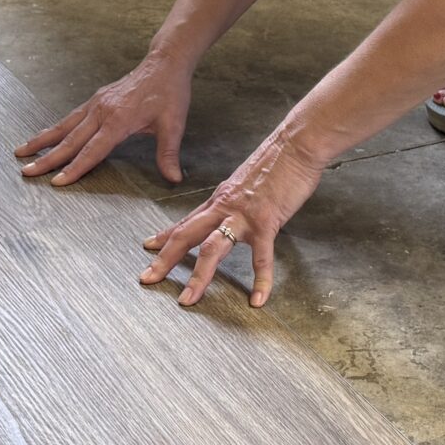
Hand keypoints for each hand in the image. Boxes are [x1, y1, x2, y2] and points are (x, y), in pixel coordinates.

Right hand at [14, 54, 193, 185]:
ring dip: (41, 140)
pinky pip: (70, 117)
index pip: (92, 150)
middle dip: (46, 158)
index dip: (75, 168)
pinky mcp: (95, 100)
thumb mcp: (174, 124)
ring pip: (64, 126)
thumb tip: (174, 179)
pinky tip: (45, 136)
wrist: (164, 63)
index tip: (56, 182)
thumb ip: (168, 153)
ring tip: (20, 152)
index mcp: (118, 120)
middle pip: (70, 140)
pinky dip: (55, 129)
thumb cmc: (169, 93)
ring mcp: (96, 104)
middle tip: (26, 172)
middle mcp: (101, 111)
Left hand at [139, 129, 324, 308]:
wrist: (295, 144)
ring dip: (198, 276)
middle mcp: (225, 207)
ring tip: (188, 299)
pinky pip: (261, 257)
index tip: (149, 247)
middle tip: (148, 279)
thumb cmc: (276, 160)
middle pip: (187, 236)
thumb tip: (232, 208)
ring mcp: (243, 216)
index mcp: (220, 199)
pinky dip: (260, 281)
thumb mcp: (245, 180)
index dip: (165, 236)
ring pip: (212, 249)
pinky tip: (257, 300)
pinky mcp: (266, 222)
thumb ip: (235, 199)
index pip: (186, 221)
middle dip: (165, 259)